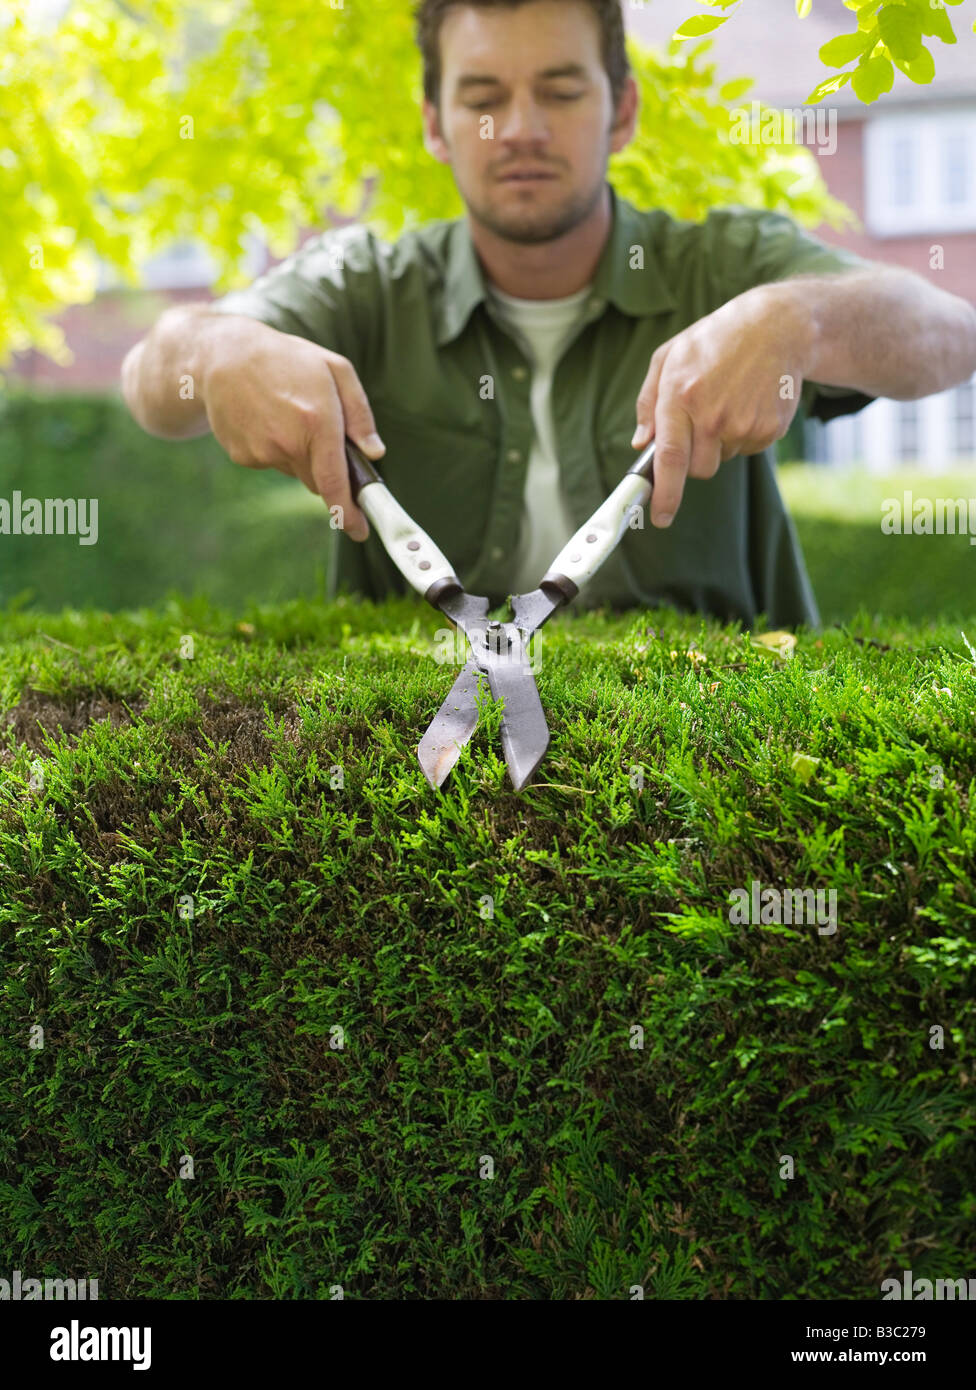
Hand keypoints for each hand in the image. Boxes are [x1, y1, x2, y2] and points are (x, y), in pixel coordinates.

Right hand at [201, 317, 384, 541]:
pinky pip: (271, 463)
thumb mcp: (335, 370)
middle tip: (319, 434)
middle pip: (318, 481)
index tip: (359, 531)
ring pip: (295, 471)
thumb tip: (374, 454)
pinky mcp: (242, 457)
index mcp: (317, 421)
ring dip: (299, 453)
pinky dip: (275, 448)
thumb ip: (360, 414)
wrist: (222, 356)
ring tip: (286, 414)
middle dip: (326, 468)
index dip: (349, 513)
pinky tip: (266, 419)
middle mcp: (287, 443)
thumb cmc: (287, 359)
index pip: (335, 483)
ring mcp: (261, 452)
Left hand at [632, 283, 809, 526]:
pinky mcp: (770, 429)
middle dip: (694, 459)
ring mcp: (744, 424)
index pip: (670, 458)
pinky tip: (747, 402)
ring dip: (720, 442)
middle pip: (698, 470)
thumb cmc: (714, 341)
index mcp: (681, 396)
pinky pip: (747, 450)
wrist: (776, 327)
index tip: (660, 518)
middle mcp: (713, 415)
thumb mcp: (669, 357)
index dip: (665, 494)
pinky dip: (743, 435)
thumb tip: (640, 444)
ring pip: (723, 459)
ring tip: (728, 401)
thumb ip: (648, 402)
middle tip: (701, 423)